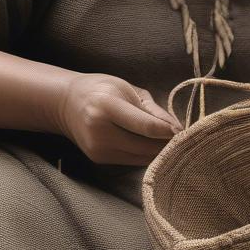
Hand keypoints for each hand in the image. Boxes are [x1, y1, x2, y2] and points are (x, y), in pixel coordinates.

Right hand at [58, 73, 182, 165]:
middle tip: (183, 138)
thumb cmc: (101, 89)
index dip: (167, 130)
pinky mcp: (99, 159)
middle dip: (166, 144)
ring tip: (170, 142)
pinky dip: (145, 155)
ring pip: (140, 158)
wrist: (66, 103)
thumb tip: (175, 127)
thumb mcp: (127, 88)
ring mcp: (98, 149)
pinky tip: (153, 146)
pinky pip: (131, 161)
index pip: (145, 126)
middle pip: (144, 146)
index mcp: (107, 106)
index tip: (183, 130)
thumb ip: (152, 109)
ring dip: (158, 152)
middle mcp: (100, 131)